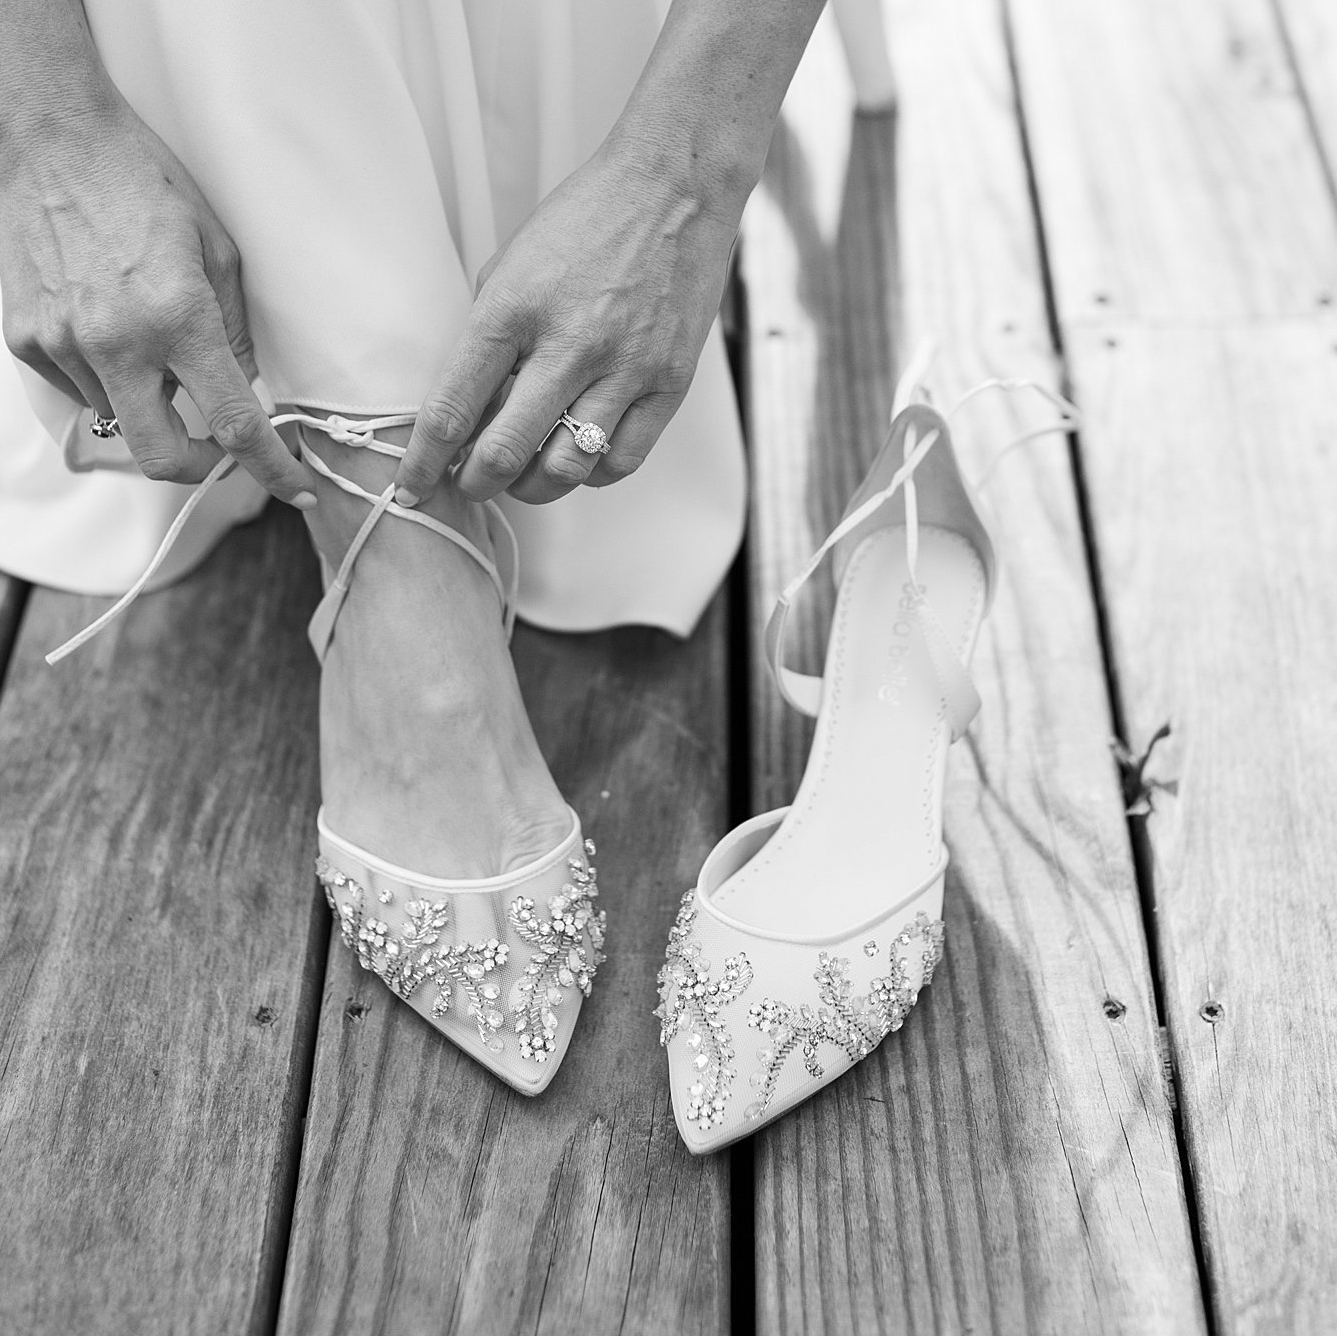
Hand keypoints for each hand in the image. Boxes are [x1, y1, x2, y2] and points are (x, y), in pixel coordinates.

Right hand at [0, 98, 314, 505]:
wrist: (54, 137)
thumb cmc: (145, 184)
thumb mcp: (218, 253)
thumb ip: (235, 333)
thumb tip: (247, 391)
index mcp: (178, 320)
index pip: (235, 424)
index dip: (272, 470)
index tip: (298, 492)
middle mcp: (116, 343)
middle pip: (162, 458)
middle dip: (197, 464)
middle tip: (214, 441)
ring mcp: (62, 344)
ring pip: (119, 419)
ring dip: (146, 403)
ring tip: (147, 341)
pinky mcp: (24, 339)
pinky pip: (78, 389)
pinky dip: (104, 377)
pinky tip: (107, 326)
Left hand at [395, 134, 740, 505]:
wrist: (676, 183)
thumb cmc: (586, 220)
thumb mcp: (512, 266)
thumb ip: (488, 336)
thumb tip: (469, 408)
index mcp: (512, 309)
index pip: (452, 409)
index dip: (422, 462)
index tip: (411, 488)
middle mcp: (568, 344)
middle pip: (504, 453)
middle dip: (474, 484)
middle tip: (469, 484)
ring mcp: (625, 367)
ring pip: (565, 469)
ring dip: (532, 487)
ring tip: (524, 475)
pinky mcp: (670, 382)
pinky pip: (621, 460)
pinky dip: (591, 475)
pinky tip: (578, 458)